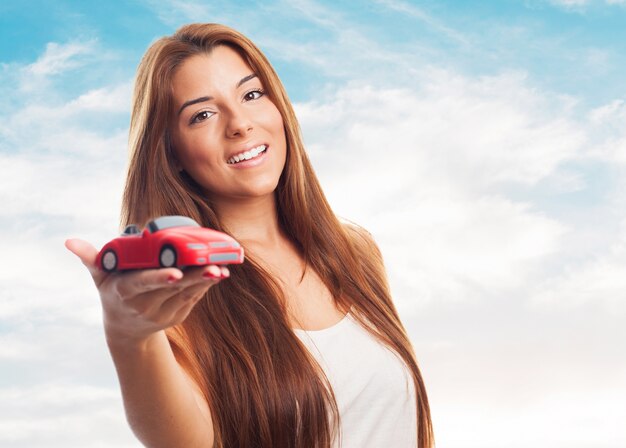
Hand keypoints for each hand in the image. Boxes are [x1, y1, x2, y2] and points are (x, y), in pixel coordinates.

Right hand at [65, 238, 228, 344]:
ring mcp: (163, 314)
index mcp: (125, 292)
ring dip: (206, 280)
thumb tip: (69, 241)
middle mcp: (144, 305)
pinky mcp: (178, 316)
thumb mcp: (100, 276)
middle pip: (172, 288)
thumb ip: (91, 258)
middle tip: (213, 266)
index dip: (159, 278)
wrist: (126, 327)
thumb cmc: (113, 291)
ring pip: (188, 294)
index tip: (175, 273)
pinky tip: (219, 272)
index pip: (143, 284)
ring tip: (222, 267)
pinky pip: (194, 298)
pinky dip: (206, 285)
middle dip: (194, 277)